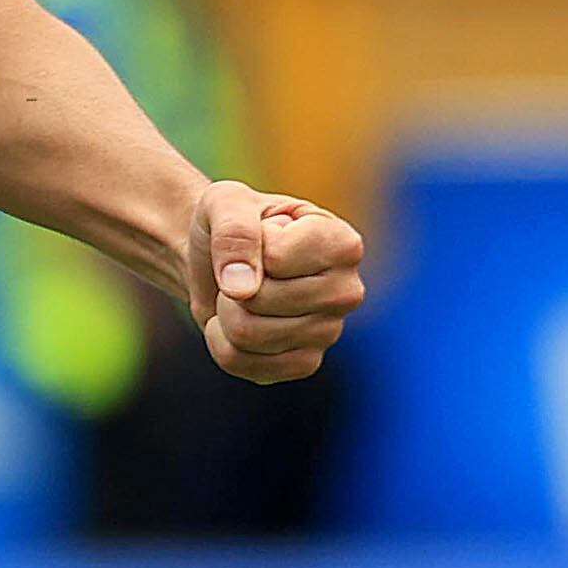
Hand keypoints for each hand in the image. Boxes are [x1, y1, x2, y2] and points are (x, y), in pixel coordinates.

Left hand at [186, 180, 367, 383]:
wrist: (219, 261)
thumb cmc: (231, 224)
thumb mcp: (226, 203)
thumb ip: (234, 231)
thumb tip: (241, 289)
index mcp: (343, 243)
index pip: (274, 258)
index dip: (244, 247)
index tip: (257, 236)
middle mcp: (347, 292)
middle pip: (259, 300)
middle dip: (231, 283)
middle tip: (243, 270)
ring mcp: (329, 333)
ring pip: (247, 334)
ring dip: (224, 312)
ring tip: (241, 294)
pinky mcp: (304, 364)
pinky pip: (240, 362)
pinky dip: (220, 341)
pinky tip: (237, 322)